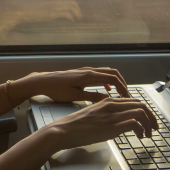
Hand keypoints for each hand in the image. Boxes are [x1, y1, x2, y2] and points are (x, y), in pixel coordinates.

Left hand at [14, 67, 130, 103]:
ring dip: (115, 81)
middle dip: (122, 83)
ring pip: (106, 72)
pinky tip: (106, 89)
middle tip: (127, 95)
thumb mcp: (75, 97)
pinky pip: (99, 74)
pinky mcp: (81, 74)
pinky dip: (106, 80)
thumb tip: (108, 99)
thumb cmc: (57, 90)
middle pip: (112, 73)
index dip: (122, 88)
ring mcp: (85, 71)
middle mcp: (88, 71)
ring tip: (120, 93)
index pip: (112, 79)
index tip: (127, 97)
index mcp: (88, 76)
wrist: (43, 82)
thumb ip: (92, 97)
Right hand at [43, 98, 158, 150]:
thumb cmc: (74, 126)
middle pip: (141, 105)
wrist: (64, 130)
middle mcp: (112, 105)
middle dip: (151, 117)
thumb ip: (104, 115)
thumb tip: (113, 122)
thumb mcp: (92, 116)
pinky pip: (135, 123)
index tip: (148, 120)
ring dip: (149, 124)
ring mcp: (112, 115)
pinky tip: (139, 136)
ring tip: (148, 134)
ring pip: (141, 112)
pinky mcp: (112, 126)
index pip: (133, 101)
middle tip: (154, 127)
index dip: (144, 111)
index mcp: (107, 102)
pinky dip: (141, 130)